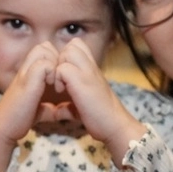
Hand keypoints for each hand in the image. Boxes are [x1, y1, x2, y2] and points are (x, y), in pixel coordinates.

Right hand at [0, 43, 60, 171]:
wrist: (3, 129)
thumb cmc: (18, 120)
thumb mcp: (39, 111)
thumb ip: (49, 108)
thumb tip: (61, 112)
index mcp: (30, 74)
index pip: (45, 50)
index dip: (57, 61)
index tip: (61, 80)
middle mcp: (26, 69)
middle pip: (45, 46)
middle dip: (57, 59)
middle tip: (60, 79)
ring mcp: (25, 74)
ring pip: (44, 49)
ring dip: (55, 64)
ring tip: (56, 83)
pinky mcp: (27, 82)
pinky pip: (45, 64)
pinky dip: (53, 73)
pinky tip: (54, 88)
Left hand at [53, 39, 144, 160]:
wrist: (115, 126)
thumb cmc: (100, 118)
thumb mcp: (82, 106)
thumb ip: (69, 104)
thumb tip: (57, 110)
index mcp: (92, 70)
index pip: (77, 46)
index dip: (65, 57)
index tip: (62, 77)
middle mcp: (91, 67)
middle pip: (72, 44)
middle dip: (61, 59)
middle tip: (59, 79)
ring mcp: (88, 73)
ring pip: (67, 52)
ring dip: (59, 67)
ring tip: (60, 85)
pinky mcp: (83, 82)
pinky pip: (63, 68)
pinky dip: (58, 79)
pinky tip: (62, 92)